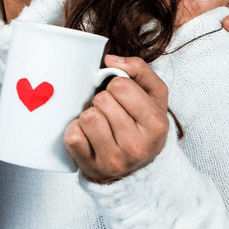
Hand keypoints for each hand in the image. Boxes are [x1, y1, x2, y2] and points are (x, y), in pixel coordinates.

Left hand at [64, 55, 168, 183]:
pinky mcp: (91, 166)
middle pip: (102, 100)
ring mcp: (113, 160)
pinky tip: (88, 137)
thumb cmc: (143, 126)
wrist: (136, 170)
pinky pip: (72, 135)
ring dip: (90, 116)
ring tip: (101, 125)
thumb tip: (111, 59)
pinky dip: (76, 131)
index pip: (120, 85)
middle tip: (112, 114)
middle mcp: (137, 146)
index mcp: (156, 125)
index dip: (117, 86)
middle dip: (103, 101)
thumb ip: (140, 70)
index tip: (122, 98)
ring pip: (87, 117)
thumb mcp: (154, 96)